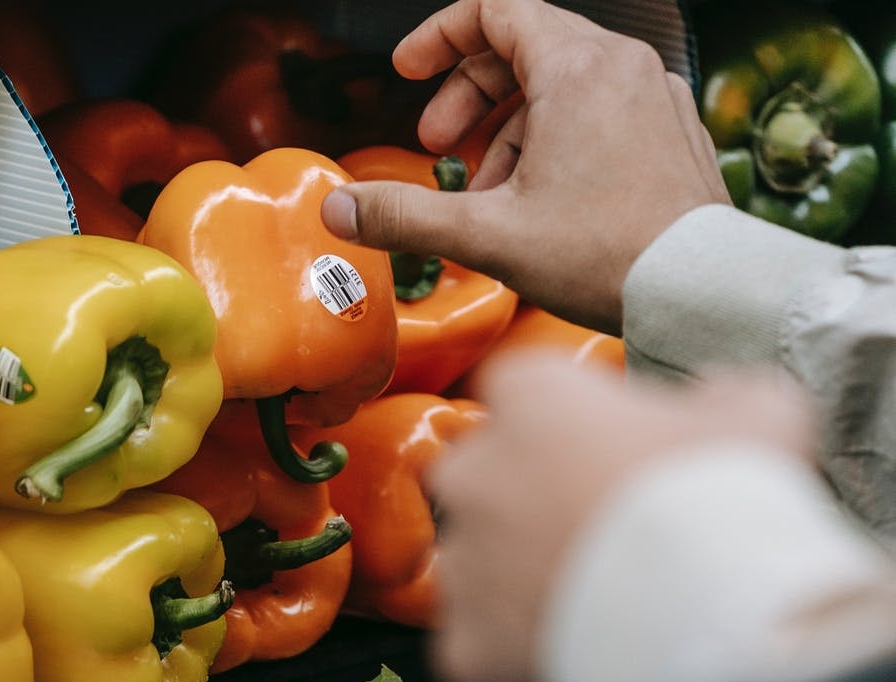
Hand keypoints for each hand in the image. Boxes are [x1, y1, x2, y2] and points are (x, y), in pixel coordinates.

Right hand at [320, 0, 729, 334]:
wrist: (703, 293)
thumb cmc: (611, 256)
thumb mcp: (487, 235)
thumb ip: (404, 216)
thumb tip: (339, 209)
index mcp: (579, 69)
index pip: (497, 12)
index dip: (440, 37)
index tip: (408, 70)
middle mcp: (624, 69)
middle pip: (525, 48)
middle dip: (467, 95)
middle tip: (435, 145)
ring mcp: (655, 99)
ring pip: (563, 85)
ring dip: (508, 128)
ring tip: (486, 191)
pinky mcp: (672, 134)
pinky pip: (600, 113)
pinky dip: (555, 141)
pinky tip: (538, 202)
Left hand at [426, 352, 814, 681]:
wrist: (716, 619)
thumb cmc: (729, 498)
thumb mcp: (758, 413)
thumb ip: (722, 394)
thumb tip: (716, 397)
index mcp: (529, 398)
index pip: (525, 388)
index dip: (569, 417)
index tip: (614, 448)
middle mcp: (474, 471)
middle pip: (488, 472)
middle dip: (531, 495)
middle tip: (603, 529)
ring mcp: (464, 558)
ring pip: (477, 558)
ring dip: (518, 571)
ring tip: (596, 597)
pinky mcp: (466, 639)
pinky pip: (476, 638)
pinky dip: (512, 646)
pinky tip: (569, 648)